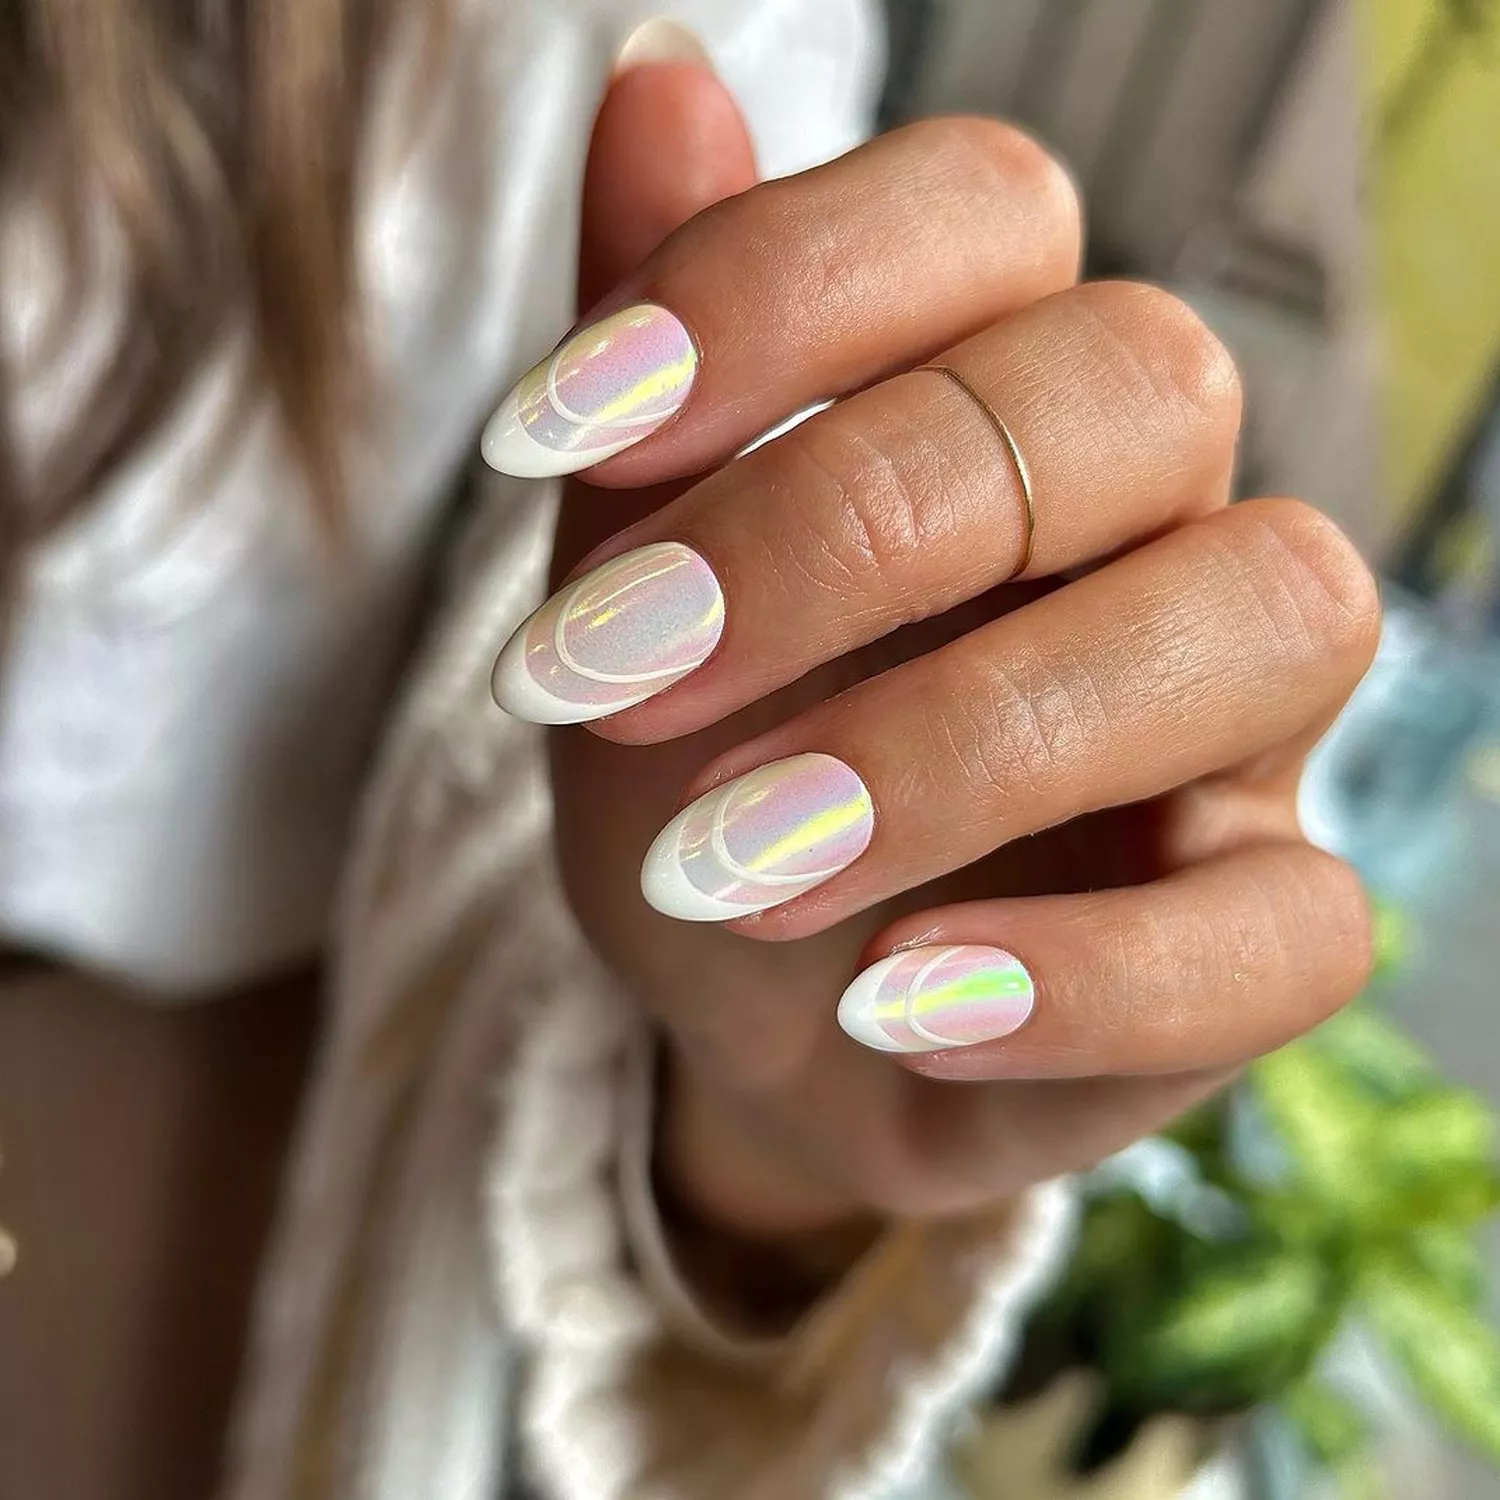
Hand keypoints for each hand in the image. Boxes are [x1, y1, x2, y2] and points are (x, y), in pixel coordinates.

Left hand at [489, 57, 1378, 1238]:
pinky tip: (889, 1007)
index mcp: (1004, 394)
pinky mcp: (1264, 923)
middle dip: (841, 530)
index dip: (775, 285)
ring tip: (728, 874)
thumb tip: (654, 77)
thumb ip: (651, 376)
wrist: (761, 1017)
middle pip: (1132, 389)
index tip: (552, 432)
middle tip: (618, 683)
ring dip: (958, 750)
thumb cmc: (700, 790)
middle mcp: (1160, 518)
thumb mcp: (625, 596)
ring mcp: (1238, 725)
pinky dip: (1086, 977)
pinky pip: (1288, 929)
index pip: (988, 207)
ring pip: (1254, 619)